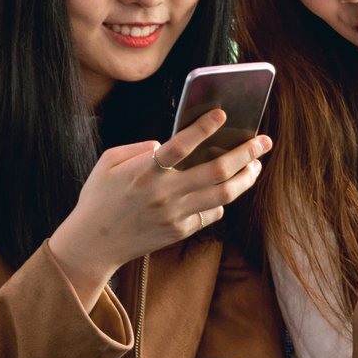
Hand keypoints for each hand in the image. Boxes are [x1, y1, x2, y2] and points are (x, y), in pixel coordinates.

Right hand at [51, 109, 269, 292]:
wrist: (93, 244)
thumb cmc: (100, 197)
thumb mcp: (108, 162)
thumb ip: (140, 147)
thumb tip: (169, 142)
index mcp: (144, 171)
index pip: (179, 146)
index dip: (203, 128)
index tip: (223, 113)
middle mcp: (164, 193)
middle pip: (217, 171)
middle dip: (246, 153)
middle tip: (264, 141)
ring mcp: (175, 215)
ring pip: (224, 195)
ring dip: (246, 178)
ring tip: (256, 165)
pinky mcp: (181, 231)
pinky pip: (211, 213)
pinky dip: (221, 199)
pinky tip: (228, 188)